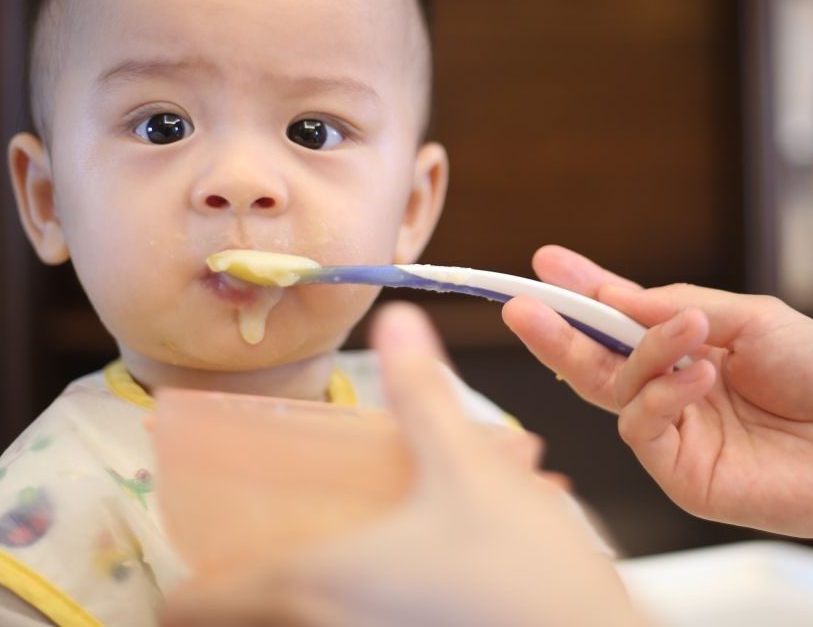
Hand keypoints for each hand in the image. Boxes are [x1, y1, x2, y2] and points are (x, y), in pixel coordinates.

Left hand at [161, 302, 646, 626]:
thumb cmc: (517, 566)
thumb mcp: (464, 463)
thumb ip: (422, 392)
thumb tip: (400, 322)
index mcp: (322, 579)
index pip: (207, 602)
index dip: (187, 584)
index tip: (191, 563)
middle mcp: (337, 624)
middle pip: (258, 615)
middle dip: (256, 579)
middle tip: (274, 538)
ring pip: (319, 616)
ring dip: (318, 586)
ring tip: (356, 539)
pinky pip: (372, 617)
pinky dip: (375, 591)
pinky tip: (422, 557)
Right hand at [503, 246, 812, 586]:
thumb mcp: (749, 318)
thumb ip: (675, 309)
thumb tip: (614, 295)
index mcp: (691, 350)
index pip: (622, 322)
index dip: (583, 293)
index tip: (546, 264)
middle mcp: (675, 392)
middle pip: (596, 364)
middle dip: (558, 332)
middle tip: (522, 305)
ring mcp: (676, 435)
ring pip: (617, 392)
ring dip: (641, 355)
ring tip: (686, 334)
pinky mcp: (682, 475)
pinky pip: (641, 429)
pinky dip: (660, 396)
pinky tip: (699, 376)